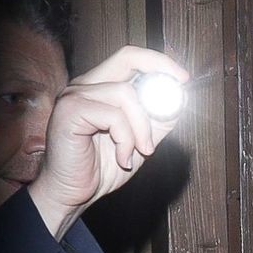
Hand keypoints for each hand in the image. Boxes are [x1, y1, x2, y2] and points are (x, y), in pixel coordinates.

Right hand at [28, 46, 189, 238]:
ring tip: (141, 152)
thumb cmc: (100, 170)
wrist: (71, 195)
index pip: (131, 59)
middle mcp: (86, 85)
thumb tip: (180, 102)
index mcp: (100, 88)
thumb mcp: (138, 143)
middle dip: (159, 70)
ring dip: (142, 127)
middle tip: (178, 94)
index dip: (159, 63)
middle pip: (126, 57)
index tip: (183, 79)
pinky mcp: (70, 111)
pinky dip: (126, 140)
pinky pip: (113, 116)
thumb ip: (155, 122)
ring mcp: (75, 95)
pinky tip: (122, 159)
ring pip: (125, 94)